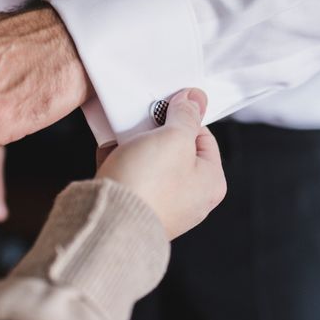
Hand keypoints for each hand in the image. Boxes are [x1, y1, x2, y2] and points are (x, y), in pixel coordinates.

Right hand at [96, 89, 225, 239]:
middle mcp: (190, 199)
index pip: (204, 138)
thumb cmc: (148, 186)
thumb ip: (187, 115)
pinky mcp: (135, 207)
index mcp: (211, 183)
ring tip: (124, 135)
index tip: (166, 106)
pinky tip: (110, 150)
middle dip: (156, 131)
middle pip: (176, 149)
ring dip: (135, 143)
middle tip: (143, 120)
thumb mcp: (175, 137)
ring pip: (150, 161)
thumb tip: (195, 99)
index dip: (184, 118)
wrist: (109, 221)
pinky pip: (130, 174)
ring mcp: (162, 204)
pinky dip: (120, 159)